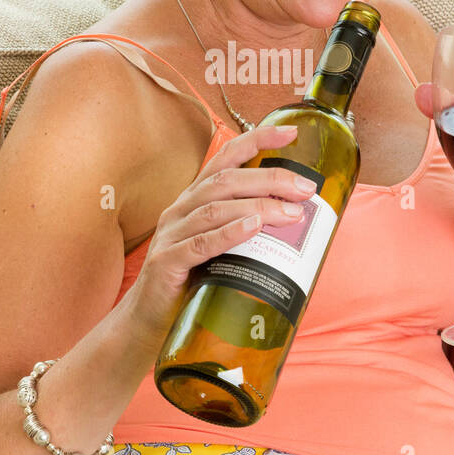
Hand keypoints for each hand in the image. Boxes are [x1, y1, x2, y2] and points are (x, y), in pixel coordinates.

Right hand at [127, 123, 315, 340]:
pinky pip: (200, 244)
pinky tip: (252, 227)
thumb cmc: (191, 282)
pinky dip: (229, 233)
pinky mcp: (166, 262)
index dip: (257, 140)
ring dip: (258, 207)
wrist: (148, 321)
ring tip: (291, 214)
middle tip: (305, 188)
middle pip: (226, 181)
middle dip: (269, 179)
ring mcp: (171, 235)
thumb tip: (296, 220)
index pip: (225, 159)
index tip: (291, 133)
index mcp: (194, 200)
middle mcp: (180, 210)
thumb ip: (245, 230)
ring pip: (216, 209)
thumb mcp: (219, 247)